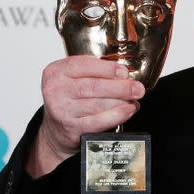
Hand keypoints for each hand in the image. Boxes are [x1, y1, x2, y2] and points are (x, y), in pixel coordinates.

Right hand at [26, 56, 144, 177]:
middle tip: (138, 88)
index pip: (83, 65)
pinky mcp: (72, 128)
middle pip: (93, 86)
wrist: (57, 128)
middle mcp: (55, 90)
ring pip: (98, 104)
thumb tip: (124, 75)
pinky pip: (99, 121)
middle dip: (121, 87)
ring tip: (134, 100)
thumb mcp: (73, 78)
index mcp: (56, 72)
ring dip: (122, 102)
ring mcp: (62, 110)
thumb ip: (94, 72)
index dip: (107, 69)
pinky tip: (128, 111)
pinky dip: (117, 116)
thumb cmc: (70, 99)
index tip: (124, 72)